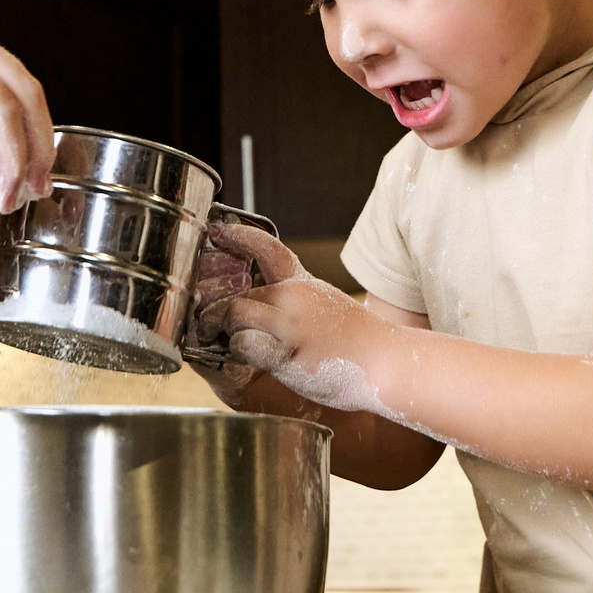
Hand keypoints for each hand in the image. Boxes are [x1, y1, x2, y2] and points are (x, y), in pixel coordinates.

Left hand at [192, 223, 388, 413]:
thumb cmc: (355, 340)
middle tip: (206, 323)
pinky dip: (236, 349)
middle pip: (238, 292)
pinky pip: (244, 342)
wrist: (386, 362)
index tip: (216, 231)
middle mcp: (294, 296)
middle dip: (216, 310)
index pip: (267, 248)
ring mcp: (290, 323)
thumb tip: (258, 300)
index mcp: (303, 283)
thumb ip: (293, 298)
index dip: (239, 236)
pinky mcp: (287, 351)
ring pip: (234, 313)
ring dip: (223, 330)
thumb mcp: (324, 304)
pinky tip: (247, 355)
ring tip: (225, 341)